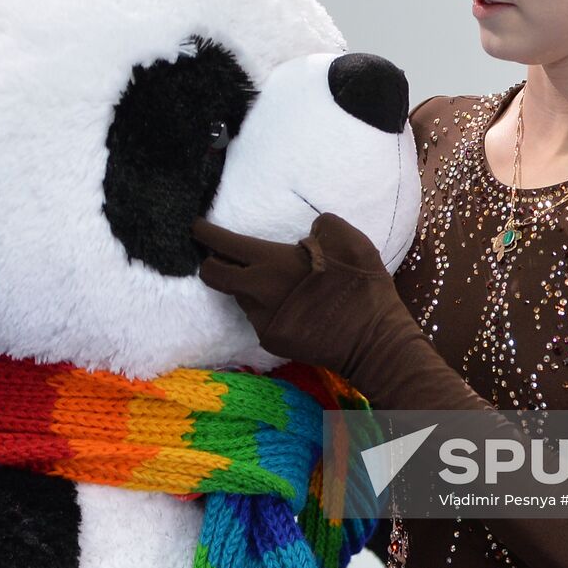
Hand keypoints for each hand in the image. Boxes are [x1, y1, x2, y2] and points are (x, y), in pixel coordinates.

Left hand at [191, 212, 410, 383]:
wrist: (373, 340)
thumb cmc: (360, 284)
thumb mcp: (347, 238)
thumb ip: (320, 226)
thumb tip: (307, 235)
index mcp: (271, 262)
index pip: (222, 244)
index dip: (204, 233)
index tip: (195, 227)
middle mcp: (257, 292)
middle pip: (213, 275)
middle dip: (210, 262)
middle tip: (221, 255)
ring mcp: (262, 319)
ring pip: (240, 296)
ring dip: (247, 286)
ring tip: (274, 282)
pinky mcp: (271, 340)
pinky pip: (258, 316)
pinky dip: (266, 307)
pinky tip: (291, 306)